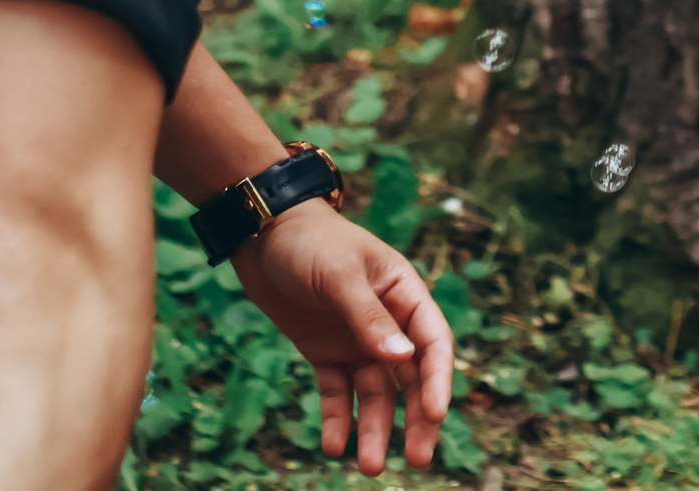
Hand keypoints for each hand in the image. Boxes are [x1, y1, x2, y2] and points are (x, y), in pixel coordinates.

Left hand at [232, 202, 454, 475]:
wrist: (261, 232)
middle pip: (409, 378)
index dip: (437, 380)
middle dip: (414, 419)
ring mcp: (354, 339)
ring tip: (368, 466)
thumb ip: (369, 318)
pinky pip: (335, 391)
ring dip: (373, 428)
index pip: (432, 343)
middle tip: (417, 460)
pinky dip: (336, 418)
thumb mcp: (340, 275)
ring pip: (372, 392)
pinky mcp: (323, 351)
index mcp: (404, 293)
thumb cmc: (311, 241)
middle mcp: (386, 322)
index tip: (435, 416)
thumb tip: (402, 360)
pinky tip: (332, 446)